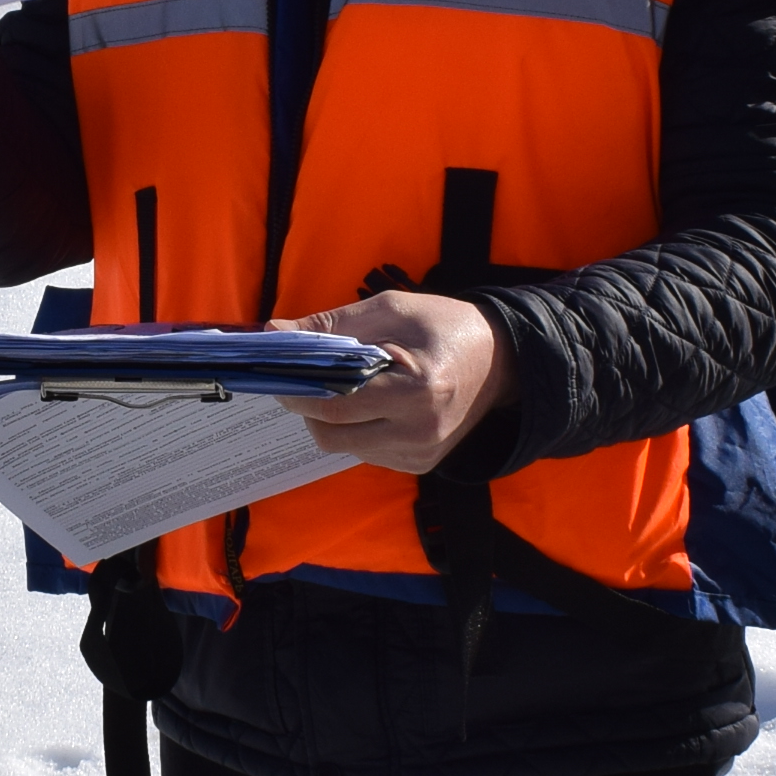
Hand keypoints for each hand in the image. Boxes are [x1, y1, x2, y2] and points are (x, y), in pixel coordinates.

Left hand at [280, 292, 514, 474]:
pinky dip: (355, 429)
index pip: (336, 403)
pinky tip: (372, 403)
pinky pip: (365, 452)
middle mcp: (420, 432)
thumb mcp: (390, 309)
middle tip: (301, 380)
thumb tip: (275, 331)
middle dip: (307, 406)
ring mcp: (421, 455)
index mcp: (417, 390)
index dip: (298, 389)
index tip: (276, 373)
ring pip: (344, 446)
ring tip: (343, 386)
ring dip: (331, 419)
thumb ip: (332, 324)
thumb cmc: (444, 325)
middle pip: (332, 434)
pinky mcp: (420, 465)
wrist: (500, 361)